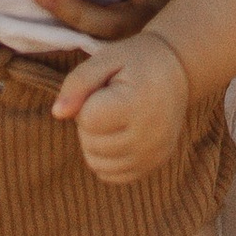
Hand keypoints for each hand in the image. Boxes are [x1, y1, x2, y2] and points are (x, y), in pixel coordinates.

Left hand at [55, 28, 191, 183]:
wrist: (178, 71)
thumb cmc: (136, 63)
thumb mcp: (106, 59)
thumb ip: (77, 83)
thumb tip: (57, 113)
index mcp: (138, 104)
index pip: (87, 119)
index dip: (88, 101)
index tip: (108, 88)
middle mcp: (150, 135)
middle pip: (90, 143)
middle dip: (90, 122)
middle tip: (111, 102)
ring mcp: (153, 154)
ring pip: (97, 163)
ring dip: (95, 143)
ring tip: (113, 119)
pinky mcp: (154, 165)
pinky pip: (111, 175)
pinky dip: (106, 159)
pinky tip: (118, 137)